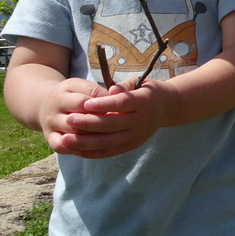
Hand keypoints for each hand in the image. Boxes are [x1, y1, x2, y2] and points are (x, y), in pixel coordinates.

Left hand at [41, 77, 163, 158]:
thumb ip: (124, 87)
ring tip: (66, 140)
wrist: (168, 108)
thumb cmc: (149, 91)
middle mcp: (141, 121)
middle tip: (69, 119)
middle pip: (112, 125)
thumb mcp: (141, 82)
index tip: (85, 103)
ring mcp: (137, 136)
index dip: (103, 105)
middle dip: (88, 123)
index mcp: (144, 101)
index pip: (122, 104)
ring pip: (108, 142)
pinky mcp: (132, 145)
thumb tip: (110, 89)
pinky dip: (93, 153)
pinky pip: (110, 152)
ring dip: (86, 142)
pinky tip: (76, 151)